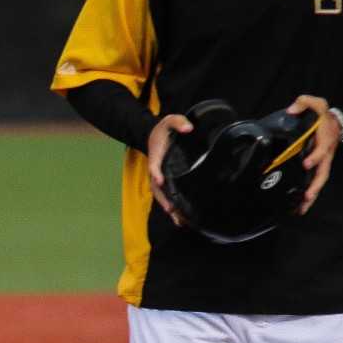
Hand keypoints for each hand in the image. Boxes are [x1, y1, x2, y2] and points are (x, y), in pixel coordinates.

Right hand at [144, 113, 194, 227]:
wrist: (154, 136)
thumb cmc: (163, 130)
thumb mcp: (169, 120)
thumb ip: (178, 122)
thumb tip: (189, 128)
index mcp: (156, 156)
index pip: (154, 166)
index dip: (156, 173)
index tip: (159, 180)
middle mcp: (155, 170)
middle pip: (156, 187)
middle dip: (163, 198)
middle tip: (171, 209)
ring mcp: (159, 177)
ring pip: (161, 195)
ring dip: (169, 208)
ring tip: (178, 221)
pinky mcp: (165, 181)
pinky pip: (166, 196)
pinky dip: (172, 208)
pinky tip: (180, 220)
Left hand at [286, 94, 340, 213]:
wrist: (337, 124)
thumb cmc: (324, 117)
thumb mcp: (317, 104)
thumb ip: (304, 102)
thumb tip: (290, 110)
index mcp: (324, 141)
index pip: (321, 151)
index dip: (315, 157)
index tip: (306, 164)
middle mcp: (325, 156)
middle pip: (323, 174)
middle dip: (315, 186)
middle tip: (306, 197)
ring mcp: (323, 164)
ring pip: (319, 182)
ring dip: (311, 197)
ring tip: (301, 209)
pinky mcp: (318, 169)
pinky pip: (315, 183)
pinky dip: (308, 196)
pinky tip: (298, 207)